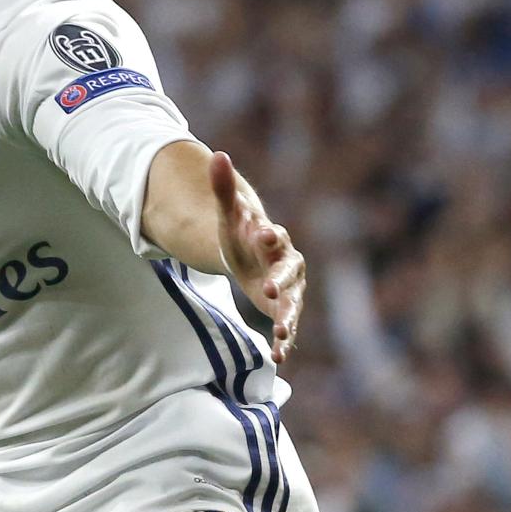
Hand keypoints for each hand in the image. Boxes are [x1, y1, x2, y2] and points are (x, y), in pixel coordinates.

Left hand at [210, 151, 304, 362]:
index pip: (274, 236)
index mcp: (273, 239)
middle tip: (268, 288)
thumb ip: (223, 190)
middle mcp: (287, 264)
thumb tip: (217, 154)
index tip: (262, 235)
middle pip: (289, 271)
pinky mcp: (284, 308)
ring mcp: (289, 289)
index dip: (269, 236)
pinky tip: (279, 357)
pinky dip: (286, 340)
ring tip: (282, 332)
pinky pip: (289, 325)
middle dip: (281, 280)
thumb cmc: (242, 234)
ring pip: (293, 303)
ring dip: (289, 317)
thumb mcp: (230, 216)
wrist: (253, 255)